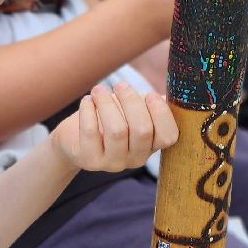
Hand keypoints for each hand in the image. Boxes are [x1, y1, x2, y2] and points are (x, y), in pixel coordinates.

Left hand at [50, 82, 178, 171]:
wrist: (76, 138)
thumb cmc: (113, 117)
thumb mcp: (135, 110)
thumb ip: (153, 104)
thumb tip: (171, 93)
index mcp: (152, 145)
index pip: (168, 136)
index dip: (161, 113)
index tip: (149, 94)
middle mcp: (136, 158)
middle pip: (142, 129)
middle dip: (131, 101)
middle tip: (120, 84)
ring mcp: (113, 163)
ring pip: (117, 130)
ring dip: (107, 103)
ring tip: (99, 89)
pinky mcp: (90, 160)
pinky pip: (91, 133)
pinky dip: (89, 111)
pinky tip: (87, 100)